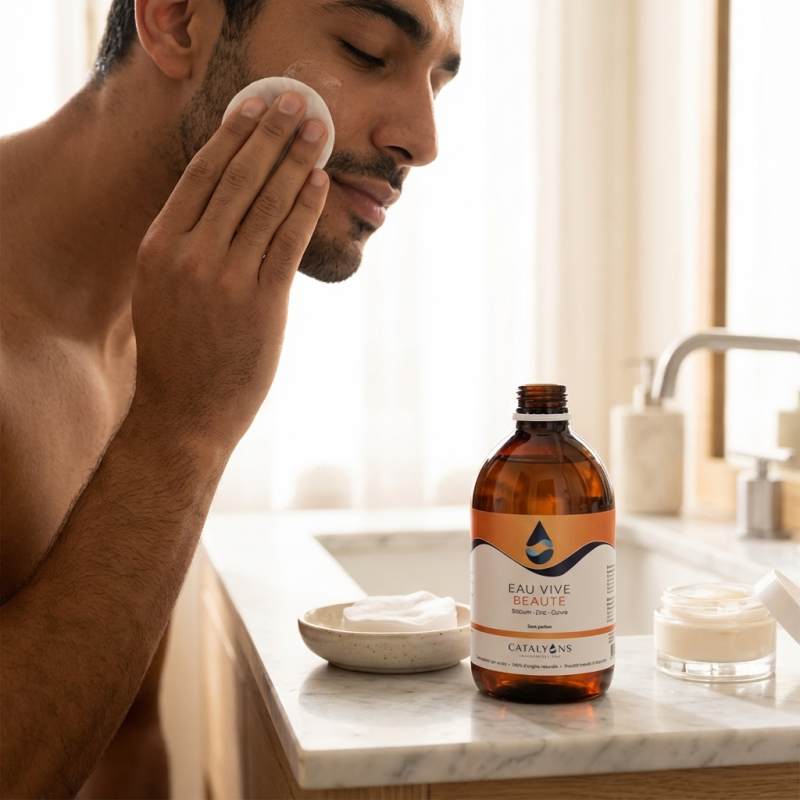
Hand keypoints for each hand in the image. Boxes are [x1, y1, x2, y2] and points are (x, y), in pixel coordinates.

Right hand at [132, 92, 328, 449]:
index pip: (200, 175)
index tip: (256, 106)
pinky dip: (306, 208)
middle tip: (297, 103)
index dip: (233, 136)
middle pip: (237, 178)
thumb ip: (186, 244)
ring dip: (297, 163)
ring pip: (267, 205)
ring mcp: (227, 280)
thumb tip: (227, 201)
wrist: (185, 412)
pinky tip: (319, 183)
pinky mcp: (262, 304)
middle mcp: (190, 256)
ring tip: (318, 133)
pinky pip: (289, 242)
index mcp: (160, 246)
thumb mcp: (161, 288)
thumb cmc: (177, 351)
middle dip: (271, 134)